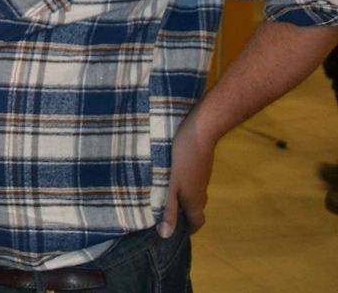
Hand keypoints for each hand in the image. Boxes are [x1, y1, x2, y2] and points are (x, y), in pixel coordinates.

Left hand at [159, 112, 214, 236]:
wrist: (200, 132)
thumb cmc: (182, 160)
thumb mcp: (170, 186)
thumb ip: (168, 209)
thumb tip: (166, 234)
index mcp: (195, 199)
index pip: (197, 222)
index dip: (188, 229)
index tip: (175, 232)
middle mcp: (201, 190)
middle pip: (195, 209)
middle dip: (182, 214)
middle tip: (164, 214)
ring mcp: (202, 177)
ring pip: (193, 193)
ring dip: (181, 198)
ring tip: (162, 195)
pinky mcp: (200, 165)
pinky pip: (192, 181)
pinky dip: (182, 184)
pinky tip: (168, 176)